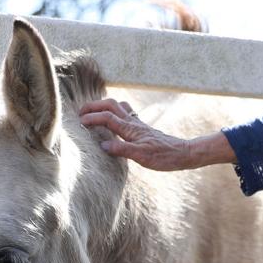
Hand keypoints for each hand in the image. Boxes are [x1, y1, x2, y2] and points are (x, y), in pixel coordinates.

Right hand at [78, 98, 233, 170]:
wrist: (183, 154)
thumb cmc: (164, 157)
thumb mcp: (142, 157)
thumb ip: (122, 150)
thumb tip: (103, 146)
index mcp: (131, 129)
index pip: (107, 118)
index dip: (92, 118)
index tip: (79, 122)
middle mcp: (133, 123)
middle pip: (111, 105)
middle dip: (94, 106)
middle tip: (81, 112)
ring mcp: (138, 124)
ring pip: (118, 106)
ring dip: (104, 105)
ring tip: (93, 111)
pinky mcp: (142, 128)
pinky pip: (125, 113)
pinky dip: (115, 111)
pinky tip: (114, 119)